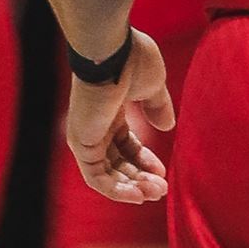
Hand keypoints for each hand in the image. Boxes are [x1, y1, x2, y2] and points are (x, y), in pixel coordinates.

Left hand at [68, 30, 175, 204]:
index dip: (145, 161)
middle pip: (117, 163)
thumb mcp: (152, 86)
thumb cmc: (132, 60)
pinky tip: (138, 195)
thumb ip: (158, 107)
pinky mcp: (81, 144)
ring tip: (154, 193)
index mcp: (110, 112)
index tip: (163, 171)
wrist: (111, 52)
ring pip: (107, 174)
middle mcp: (95, 126)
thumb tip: (167, 127)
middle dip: (140, 179)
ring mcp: (86, 136)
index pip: (126, 146)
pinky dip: (116, 190)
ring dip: (132, 188)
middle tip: (161, 189)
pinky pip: (96, 178)